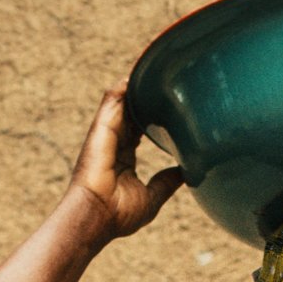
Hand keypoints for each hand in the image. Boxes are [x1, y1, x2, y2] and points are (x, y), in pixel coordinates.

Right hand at [66, 82, 183, 239]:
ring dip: (135, 86)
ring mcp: (106, 135)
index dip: (152, 115)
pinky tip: (135, 75)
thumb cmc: (120, 214)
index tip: (167, 103)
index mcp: (124, 157)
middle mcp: (114, 142)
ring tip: (152, 64)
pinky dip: (122, 89)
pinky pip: (111, 102)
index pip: (139, 128)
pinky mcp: (101, 130)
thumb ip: (167, 182)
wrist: (97, 217)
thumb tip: (186, 171)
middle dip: (145, 94)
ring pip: (122, 102)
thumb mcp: (153, 197)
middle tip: (162, 74)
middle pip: (131, 110)